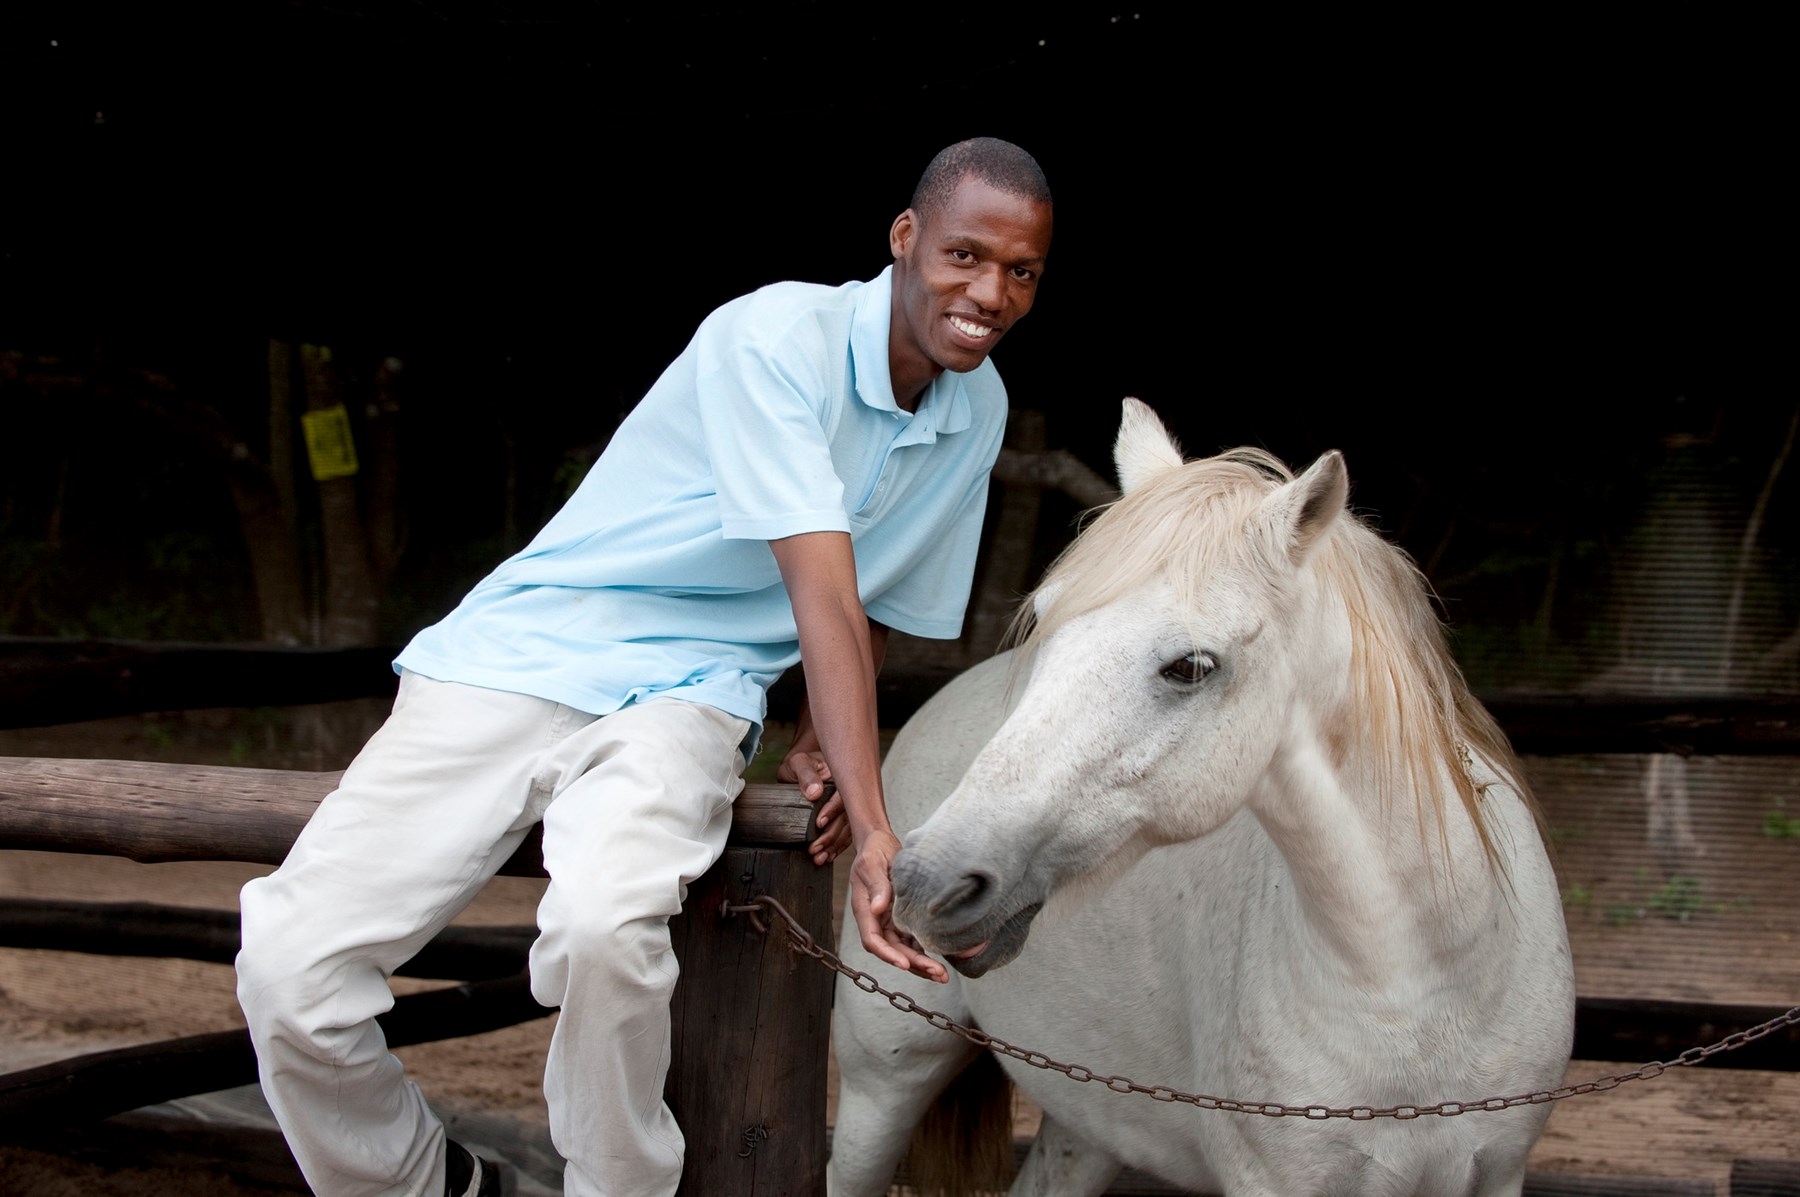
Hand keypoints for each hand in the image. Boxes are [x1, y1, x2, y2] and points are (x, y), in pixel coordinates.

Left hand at [778, 746, 851, 864]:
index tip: (819, 823)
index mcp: (841, 778)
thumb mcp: (799, 762)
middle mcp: (848, 794)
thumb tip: (814, 792)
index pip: (842, 797)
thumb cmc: (800, 764)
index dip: (832, 811)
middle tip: (815, 848)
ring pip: (847, 829)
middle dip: (831, 835)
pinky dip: (837, 847)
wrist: (802, 769)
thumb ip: (806, 774)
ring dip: (834, 845)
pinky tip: (828, 857)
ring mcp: (848, 807)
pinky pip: (845, 834)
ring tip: (819, 857)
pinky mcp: (843, 818)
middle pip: (846, 817)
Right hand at [849, 829, 946, 983]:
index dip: (887, 955)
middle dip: (913, 965)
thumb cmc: (873, 852)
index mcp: (864, 910)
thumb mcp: (872, 865)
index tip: (905, 964)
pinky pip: (913, 940)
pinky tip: (941, 959)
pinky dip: (925, 951)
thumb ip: (876, 886)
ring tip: (942, 975)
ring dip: (921, 964)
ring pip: (904, 950)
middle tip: (936, 973)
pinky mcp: (902, 919)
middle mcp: (877, 921)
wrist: (881, 843)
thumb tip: (878, 908)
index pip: (873, 940)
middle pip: (892, 951)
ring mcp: (890, 922)